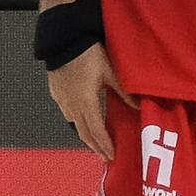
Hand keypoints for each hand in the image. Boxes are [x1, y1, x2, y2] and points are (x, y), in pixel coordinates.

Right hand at [48, 41, 134, 159]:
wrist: (63, 40)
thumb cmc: (88, 54)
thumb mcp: (110, 72)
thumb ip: (124, 92)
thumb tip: (139, 106)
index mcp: (86, 103)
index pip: (96, 131)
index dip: (104, 145)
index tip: (111, 156)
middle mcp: (72, 106)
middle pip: (83, 133)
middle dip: (95, 146)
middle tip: (104, 156)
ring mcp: (62, 101)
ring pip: (74, 124)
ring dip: (85, 135)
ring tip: (95, 141)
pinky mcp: (56, 93)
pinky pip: (67, 113)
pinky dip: (77, 121)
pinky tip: (81, 119)